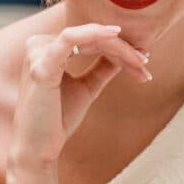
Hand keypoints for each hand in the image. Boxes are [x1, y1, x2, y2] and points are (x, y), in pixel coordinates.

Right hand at [7, 23, 150, 173]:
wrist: (39, 149)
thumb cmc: (58, 120)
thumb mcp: (86, 88)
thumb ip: (101, 69)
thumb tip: (125, 54)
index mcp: (47, 49)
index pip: (88, 40)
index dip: (118, 48)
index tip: (143, 62)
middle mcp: (39, 45)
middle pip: (89, 37)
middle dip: (122, 48)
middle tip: (145, 61)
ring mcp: (37, 53)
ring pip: (86, 36)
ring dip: (117, 46)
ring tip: (140, 60)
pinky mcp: (40, 65)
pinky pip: (70, 39)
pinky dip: (94, 34)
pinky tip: (115, 35)